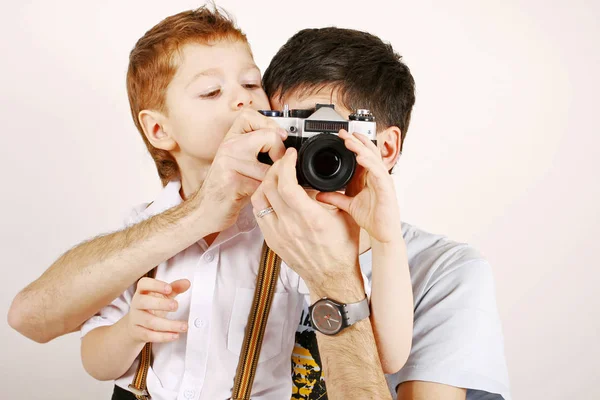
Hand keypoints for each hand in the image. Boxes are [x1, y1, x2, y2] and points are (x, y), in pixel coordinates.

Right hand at [124, 277, 190, 343]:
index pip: (144, 284)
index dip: (156, 285)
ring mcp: (136, 318)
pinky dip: (163, 336)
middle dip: (161, 304)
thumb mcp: (162, 296)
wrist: (135, 326)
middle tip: (176, 306)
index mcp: (142, 291)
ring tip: (183, 326)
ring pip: (150, 321)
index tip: (169, 288)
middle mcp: (136, 304)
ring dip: (169, 325)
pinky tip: (175, 335)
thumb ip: (175, 288)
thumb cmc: (151, 307)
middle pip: (144, 302)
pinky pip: (149, 335)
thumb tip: (187, 283)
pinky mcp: (137, 332)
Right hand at [197, 109, 287, 232]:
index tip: (279, 136)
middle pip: (268, 137)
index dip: (269, 124)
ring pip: (269, 165)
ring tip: (267, 184)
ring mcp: (229, 164)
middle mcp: (229, 147)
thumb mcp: (239, 161)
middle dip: (280, 151)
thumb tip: (283, 140)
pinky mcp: (234, 183)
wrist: (206, 210)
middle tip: (278, 164)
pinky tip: (260, 195)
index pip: (249, 116)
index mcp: (230, 140)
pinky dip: (267, 191)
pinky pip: (264, 184)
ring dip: (274, 178)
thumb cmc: (228, 187)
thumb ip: (256, 148)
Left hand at [250, 147, 360, 287]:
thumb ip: (337, 192)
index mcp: (310, 217)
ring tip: (277, 177)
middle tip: (284, 162)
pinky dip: (263, 199)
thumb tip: (336, 171)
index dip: (285, 163)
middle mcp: (290, 226)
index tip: (291, 155)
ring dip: (266, 183)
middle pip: (269, 186)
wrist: (332, 277)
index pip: (286, 183)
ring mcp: (278, 234)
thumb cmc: (342, 249)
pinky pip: (259, 213)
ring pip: (259, 199)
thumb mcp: (347, 215)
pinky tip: (273, 195)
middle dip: (275, 167)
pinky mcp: (272, 240)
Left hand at [317, 130, 401, 243]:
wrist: (383, 235)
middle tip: (343, 132)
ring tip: (350, 141)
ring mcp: (384, 182)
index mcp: (370, 178)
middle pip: (369, 153)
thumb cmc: (372, 219)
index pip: (363, 156)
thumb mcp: (349, 205)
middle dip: (356, 141)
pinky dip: (369, 164)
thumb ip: (335, 197)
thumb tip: (318, 194)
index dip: (353, 144)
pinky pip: (378, 173)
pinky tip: (360, 157)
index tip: (341, 136)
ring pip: (373, 159)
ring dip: (361, 148)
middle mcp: (378, 177)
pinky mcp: (387, 190)